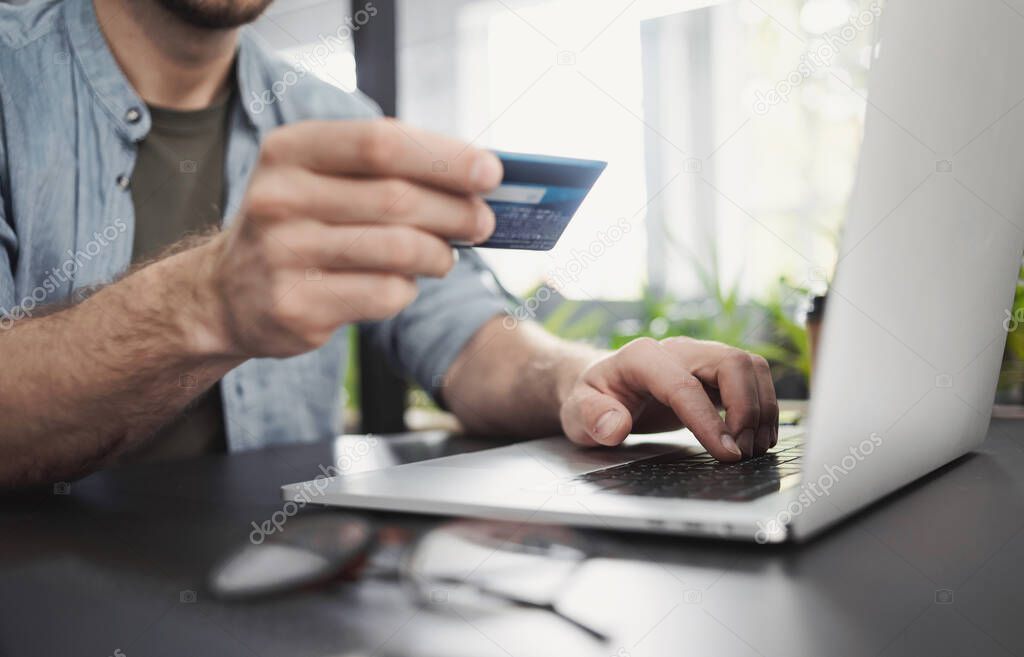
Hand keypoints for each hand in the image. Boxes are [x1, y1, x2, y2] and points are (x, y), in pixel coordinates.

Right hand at [188, 119, 502, 357]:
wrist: (228, 292)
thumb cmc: (299, 224)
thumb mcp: (323, 177)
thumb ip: (388, 168)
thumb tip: (477, 175)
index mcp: (290, 150)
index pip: (381, 142)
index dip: (444, 157)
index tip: (490, 172)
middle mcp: (279, 197)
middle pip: (398, 200)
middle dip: (456, 212)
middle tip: (483, 222)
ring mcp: (282, 254)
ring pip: (399, 251)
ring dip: (439, 255)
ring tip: (444, 257)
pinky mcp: (295, 306)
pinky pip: (384, 294)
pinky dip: (408, 290)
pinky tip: (400, 283)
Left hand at [559, 337, 778, 460]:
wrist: (599, 387)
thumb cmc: (589, 400)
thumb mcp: (576, 412)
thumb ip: (592, 417)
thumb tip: (615, 427)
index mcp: (641, 357)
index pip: (684, 384)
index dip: (709, 420)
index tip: (727, 453)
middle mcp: (677, 350)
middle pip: (731, 363)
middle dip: (746, 409)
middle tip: (741, 452)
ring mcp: (699, 358)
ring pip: (750, 366)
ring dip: (761, 407)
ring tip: (753, 448)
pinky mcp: (714, 373)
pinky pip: (752, 378)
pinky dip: (763, 406)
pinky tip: (756, 438)